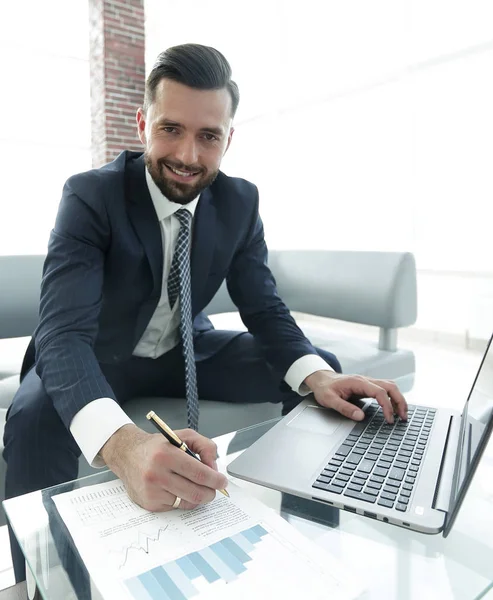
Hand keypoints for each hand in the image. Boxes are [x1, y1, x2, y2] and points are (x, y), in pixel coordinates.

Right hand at [99, 424, 227, 511]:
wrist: (127, 454)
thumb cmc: (158, 446)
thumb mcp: (182, 435)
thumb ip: (204, 446)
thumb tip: (214, 468)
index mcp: (166, 454)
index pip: (199, 473)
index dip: (215, 480)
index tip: (222, 481)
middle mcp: (157, 474)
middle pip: (195, 492)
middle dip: (211, 492)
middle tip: (215, 488)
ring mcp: (152, 491)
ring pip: (187, 502)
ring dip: (199, 497)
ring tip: (200, 488)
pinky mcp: (149, 503)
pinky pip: (176, 507)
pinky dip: (184, 500)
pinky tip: (180, 489)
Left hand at [304, 370, 407, 423]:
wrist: (320, 379)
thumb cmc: (324, 388)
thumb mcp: (329, 400)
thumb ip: (344, 408)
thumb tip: (360, 417)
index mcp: (358, 382)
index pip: (380, 392)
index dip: (387, 406)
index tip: (389, 419)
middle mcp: (365, 380)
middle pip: (391, 386)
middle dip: (400, 401)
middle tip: (403, 417)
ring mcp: (367, 382)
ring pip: (390, 386)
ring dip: (399, 399)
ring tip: (402, 414)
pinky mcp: (367, 386)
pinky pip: (385, 389)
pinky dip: (393, 397)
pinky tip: (394, 407)